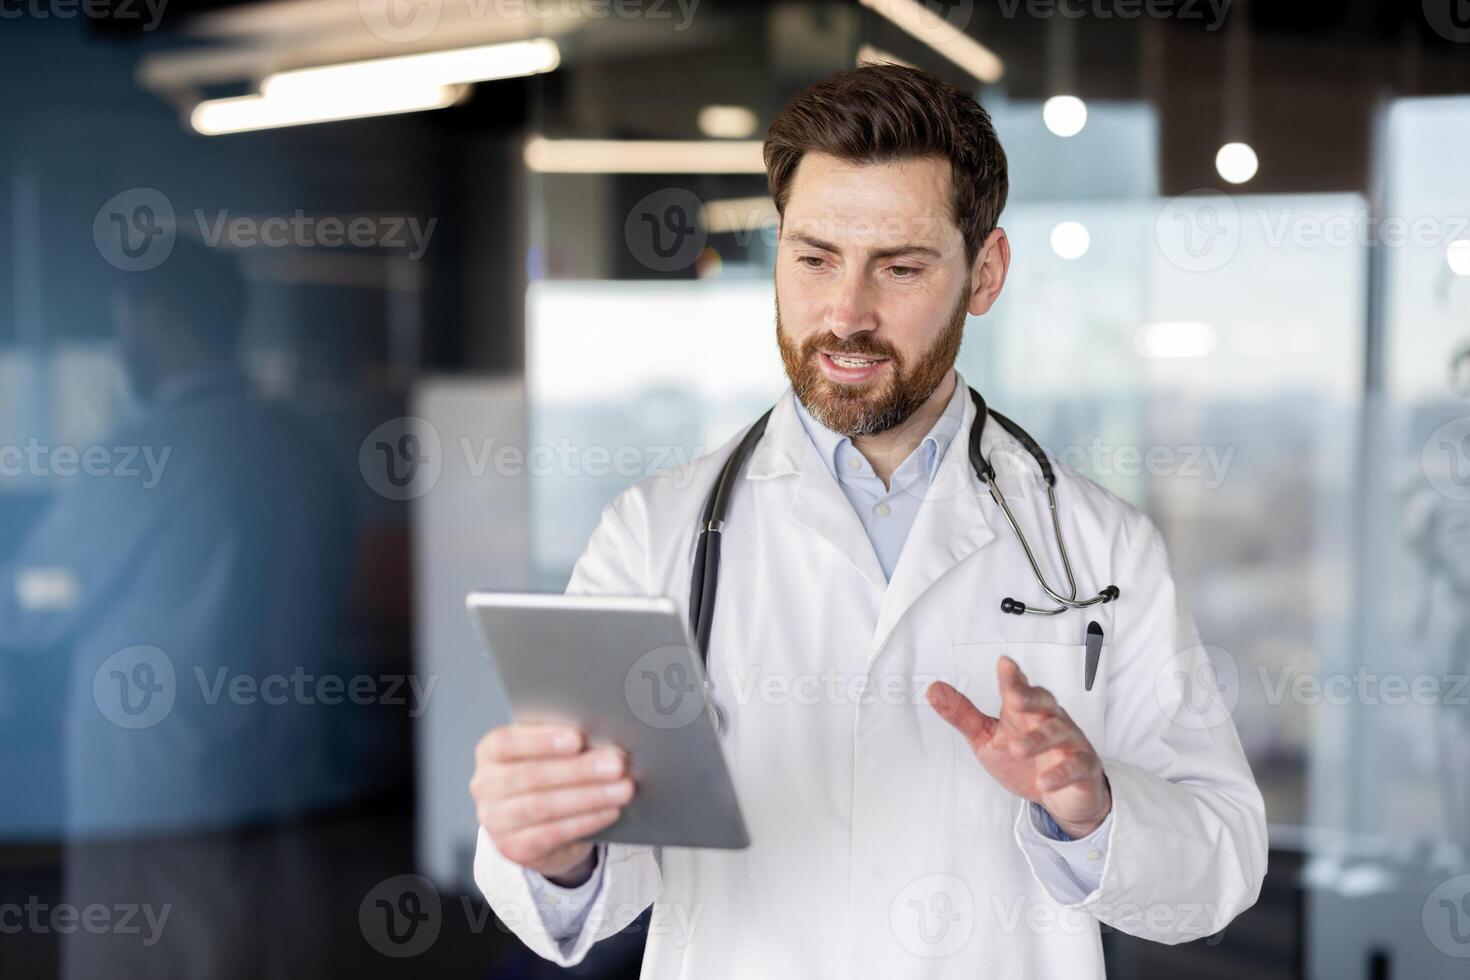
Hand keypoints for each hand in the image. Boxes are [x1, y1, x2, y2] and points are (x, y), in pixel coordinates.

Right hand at [470, 722, 633, 883]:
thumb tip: (602, 737)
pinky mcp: (514, 848)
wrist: (536, 826)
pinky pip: (553, 833)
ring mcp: (496, 821)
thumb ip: (564, 742)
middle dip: (579, 770)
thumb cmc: (547, 775)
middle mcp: (485, 786)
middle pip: (532, 776)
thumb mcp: (548, 754)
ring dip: (589, 796)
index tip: (577, 738)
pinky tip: (610, 811)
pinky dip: (586, 821)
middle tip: (616, 764)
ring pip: (544, 806)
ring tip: (623, 788)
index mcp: (490, 752)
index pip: (506, 743)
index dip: (542, 740)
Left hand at [927, 656, 1110, 837]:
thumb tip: (934, 690)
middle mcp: (1048, 720)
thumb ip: (962, 715)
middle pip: (1044, 701)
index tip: (1004, 663)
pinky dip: (1061, 773)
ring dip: (1038, 740)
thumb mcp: (987, 738)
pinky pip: (1076, 765)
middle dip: (1029, 696)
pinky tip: (1046, 781)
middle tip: (1012, 696)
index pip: (1018, 687)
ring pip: (1058, 732)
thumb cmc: (1024, 760)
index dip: (1012, 676)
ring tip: (1017, 750)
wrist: (1062, 795)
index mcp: (1024, 710)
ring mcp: (1069, 742)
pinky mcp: (1082, 767)